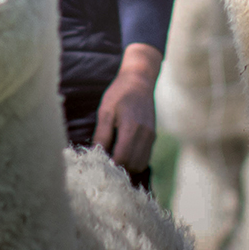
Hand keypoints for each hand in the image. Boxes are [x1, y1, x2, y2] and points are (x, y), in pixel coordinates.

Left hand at [94, 43, 162, 172]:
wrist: (139, 81)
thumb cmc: (119, 94)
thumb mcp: (105, 112)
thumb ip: (101, 135)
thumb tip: (96, 155)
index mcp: (131, 128)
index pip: (122, 158)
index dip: (110, 165)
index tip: (98, 164)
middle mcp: (145, 135)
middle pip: (133, 165)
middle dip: (118, 168)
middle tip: (104, 163)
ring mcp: (151, 137)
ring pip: (141, 164)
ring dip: (127, 166)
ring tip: (113, 158)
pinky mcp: (153, 137)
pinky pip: (145, 157)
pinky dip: (134, 161)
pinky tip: (122, 153)